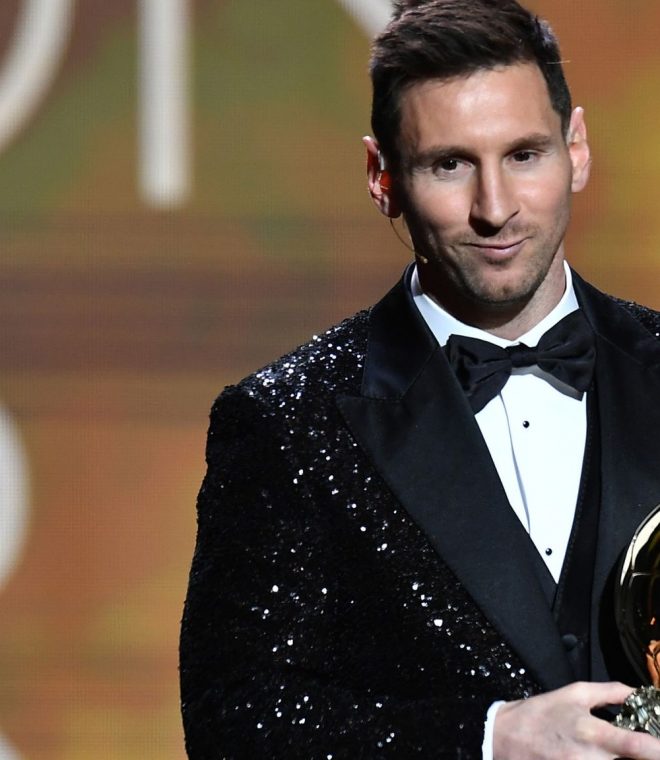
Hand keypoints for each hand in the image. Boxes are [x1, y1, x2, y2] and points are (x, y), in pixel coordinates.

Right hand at [493, 681, 659, 759]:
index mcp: (591, 731)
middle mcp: (589, 759)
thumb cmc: (542, 713)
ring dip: (619, 759)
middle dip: (642, 755)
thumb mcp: (574, 692)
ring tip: (610, 748)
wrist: (505, 737)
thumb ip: (611, 692)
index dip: (656, 748)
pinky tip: (597, 756)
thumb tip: (641, 694)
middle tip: (640, 744)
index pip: (635, 746)